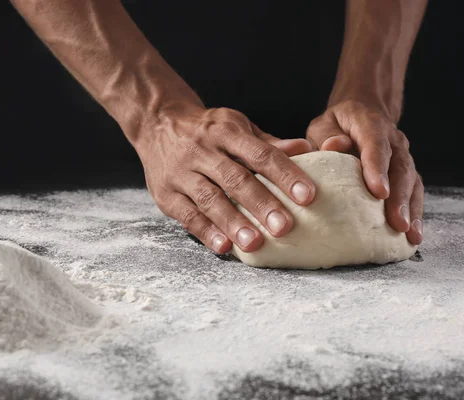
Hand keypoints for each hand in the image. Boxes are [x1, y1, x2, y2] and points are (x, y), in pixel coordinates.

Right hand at [136, 104, 314, 253]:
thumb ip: (268, 144)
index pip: (260, 154)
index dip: (285, 174)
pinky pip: (187, 215)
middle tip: (285, 227)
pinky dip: (206, 232)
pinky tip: (224, 247)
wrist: (156, 123)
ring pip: (209, 199)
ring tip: (255, 243)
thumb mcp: (237, 127)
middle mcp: (202, 150)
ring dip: (233, 222)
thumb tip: (306, 148)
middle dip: (261, 204)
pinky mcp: (165, 194)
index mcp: (226, 131)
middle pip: (235, 179)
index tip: (307, 195)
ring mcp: (181, 172)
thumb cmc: (209, 131)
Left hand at [306, 100, 422, 244]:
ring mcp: (403, 155)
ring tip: (409, 233)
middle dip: (400, 197)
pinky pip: (415, 190)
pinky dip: (415, 212)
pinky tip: (413, 233)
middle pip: (400, 167)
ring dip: (411, 208)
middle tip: (397, 223)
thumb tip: (333, 146)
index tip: (379, 192)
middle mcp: (393, 139)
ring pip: (412, 181)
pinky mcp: (408, 171)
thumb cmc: (338, 125)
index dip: (378, 168)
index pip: (376, 144)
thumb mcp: (324, 125)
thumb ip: (325, 136)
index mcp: (370, 124)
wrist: (364, 112)